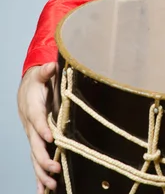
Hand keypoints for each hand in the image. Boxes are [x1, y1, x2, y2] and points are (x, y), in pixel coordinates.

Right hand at [17, 62, 61, 192]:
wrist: (26, 90)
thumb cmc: (36, 83)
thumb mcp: (41, 74)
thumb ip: (46, 71)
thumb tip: (50, 65)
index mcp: (33, 110)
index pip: (37, 121)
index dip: (43, 129)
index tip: (51, 138)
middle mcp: (31, 127)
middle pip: (35, 146)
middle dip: (44, 159)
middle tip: (56, 169)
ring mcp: (33, 137)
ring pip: (35, 158)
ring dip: (41, 173)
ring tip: (50, 187)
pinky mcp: (36, 143)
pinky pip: (37, 161)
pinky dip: (39, 177)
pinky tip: (44, 191)